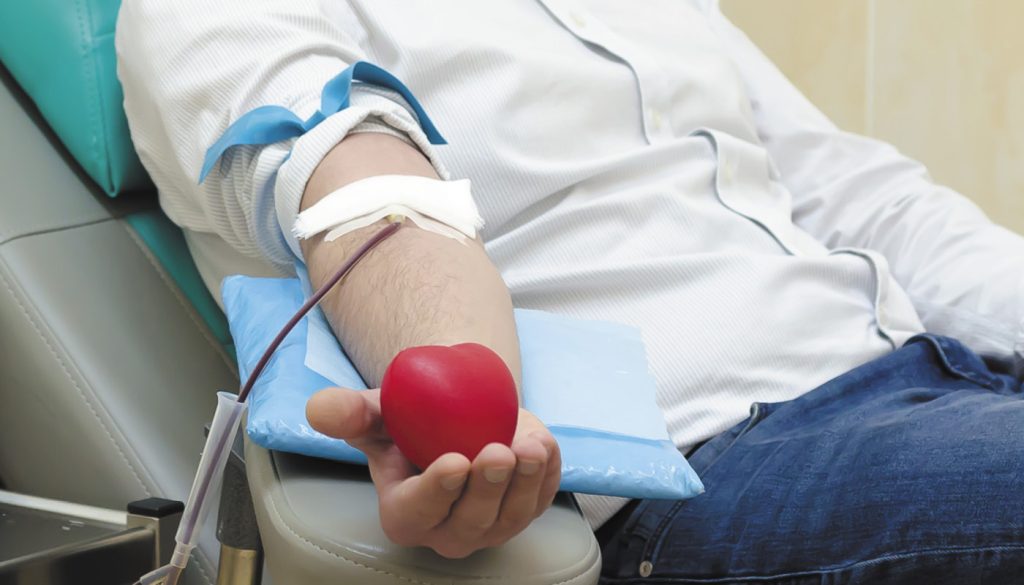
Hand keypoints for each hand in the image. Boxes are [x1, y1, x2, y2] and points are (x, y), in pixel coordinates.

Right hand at [307, 387, 560, 557]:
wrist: (448, 416)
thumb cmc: (406, 422)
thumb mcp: (374, 414)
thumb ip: (348, 413)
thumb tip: (321, 409)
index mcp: (406, 514)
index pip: (419, 512)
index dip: (437, 492)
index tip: (454, 462)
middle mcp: (450, 530)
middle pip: (472, 521)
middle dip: (488, 489)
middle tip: (497, 452)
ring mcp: (492, 524)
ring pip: (513, 515)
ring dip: (527, 482)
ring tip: (530, 446)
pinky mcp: (525, 508)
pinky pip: (542, 497)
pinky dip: (549, 472)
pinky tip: (544, 442)